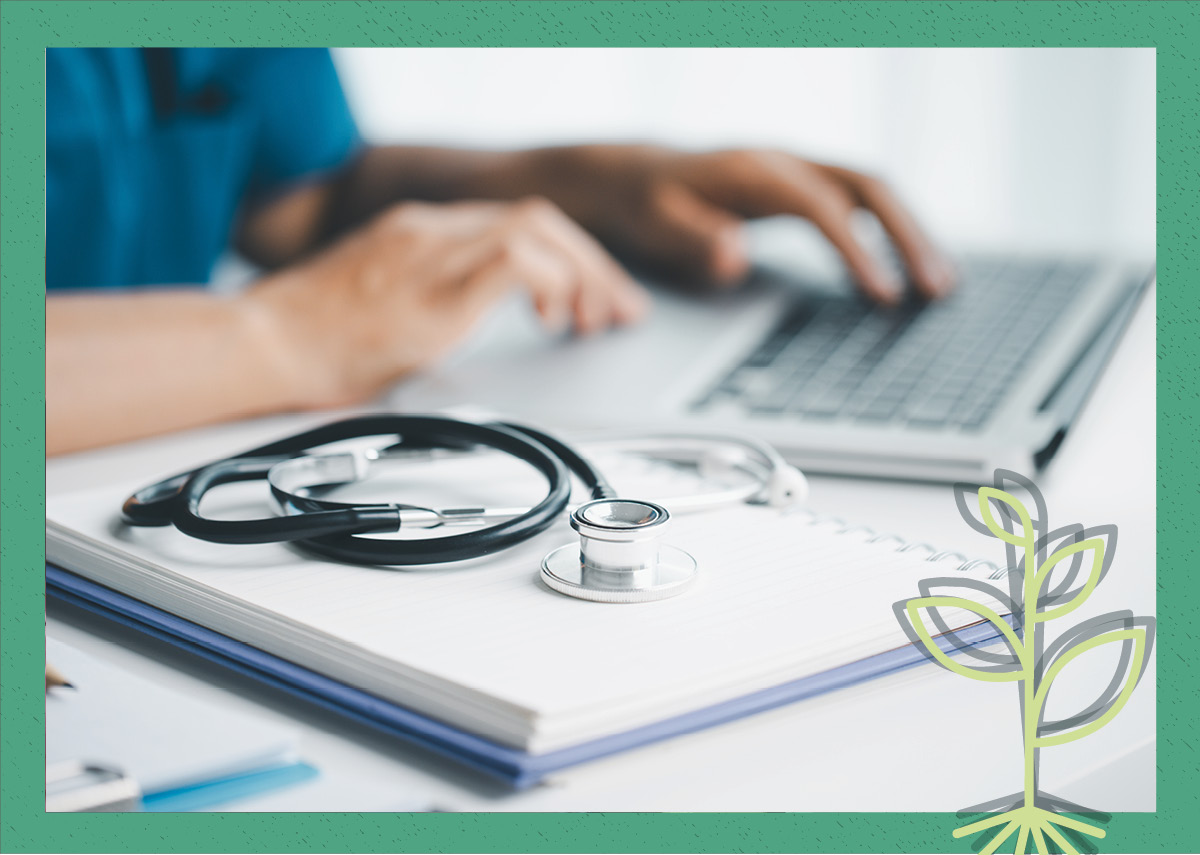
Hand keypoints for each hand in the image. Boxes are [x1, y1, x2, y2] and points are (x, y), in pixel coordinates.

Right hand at [244, 198, 648, 407]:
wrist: (263, 346)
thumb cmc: (314, 341)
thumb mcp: (387, 307)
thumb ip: (435, 299)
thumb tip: (476, 321)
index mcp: (422, 232)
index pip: (518, 223)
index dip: (570, 258)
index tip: (593, 297)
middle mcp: (431, 230)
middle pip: (539, 219)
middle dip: (592, 264)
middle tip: (618, 308)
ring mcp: (430, 252)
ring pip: (536, 230)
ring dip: (582, 275)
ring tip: (596, 319)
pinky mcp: (430, 288)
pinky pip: (512, 260)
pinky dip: (550, 284)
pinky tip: (553, 317)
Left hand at [533, 145, 954, 302]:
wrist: (633, 174)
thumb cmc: (644, 203)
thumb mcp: (655, 224)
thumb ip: (694, 240)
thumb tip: (736, 257)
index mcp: (754, 171)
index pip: (822, 208)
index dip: (858, 251)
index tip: (885, 297)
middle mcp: (785, 161)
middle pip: (867, 187)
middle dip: (908, 237)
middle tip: (937, 290)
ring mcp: (798, 169)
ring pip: (872, 191)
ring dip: (911, 233)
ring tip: (942, 285)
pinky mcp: (802, 185)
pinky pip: (861, 201)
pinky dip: (891, 231)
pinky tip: (909, 267)